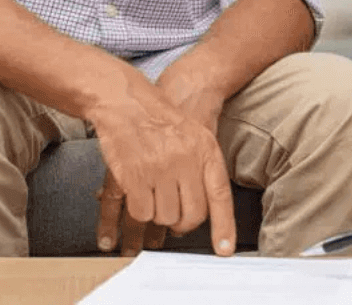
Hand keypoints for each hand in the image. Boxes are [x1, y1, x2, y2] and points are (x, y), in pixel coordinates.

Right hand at [89, 84, 235, 255]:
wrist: (128, 102)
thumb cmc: (161, 120)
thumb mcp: (195, 136)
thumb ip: (203, 169)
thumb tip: (208, 209)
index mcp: (206, 151)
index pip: (220, 197)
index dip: (224, 227)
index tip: (224, 249)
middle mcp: (187, 161)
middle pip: (191, 215)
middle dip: (181, 223)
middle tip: (173, 215)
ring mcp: (161, 169)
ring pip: (165, 217)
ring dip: (158, 213)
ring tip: (153, 192)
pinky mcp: (136, 176)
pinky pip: (141, 212)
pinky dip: (139, 208)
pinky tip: (137, 191)